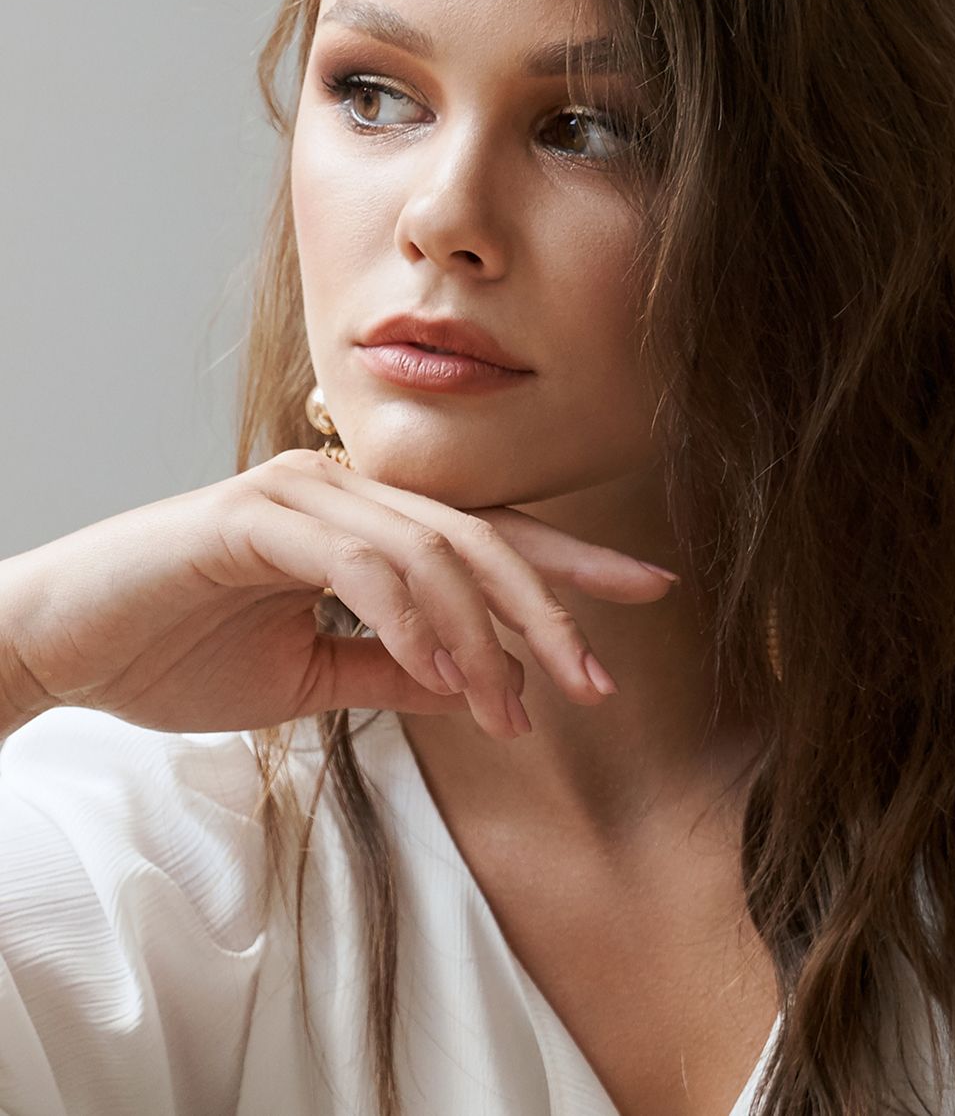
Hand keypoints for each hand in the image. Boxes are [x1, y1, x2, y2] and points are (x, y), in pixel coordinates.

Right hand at [0, 448, 677, 739]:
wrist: (61, 646)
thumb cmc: (172, 654)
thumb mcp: (306, 678)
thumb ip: (389, 670)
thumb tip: (472, 684)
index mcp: (360, 520)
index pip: (484, 537)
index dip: (567, 562)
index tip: (646, 588)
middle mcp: (342, 490)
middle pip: (479, 537)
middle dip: (550, 606)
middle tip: (600, 676)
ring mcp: (300, 493)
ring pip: (432, 551)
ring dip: (482, 637)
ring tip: (514, 711)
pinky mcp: (254, 514)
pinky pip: (363, 564)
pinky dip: (414, 620)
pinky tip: (444, 675)